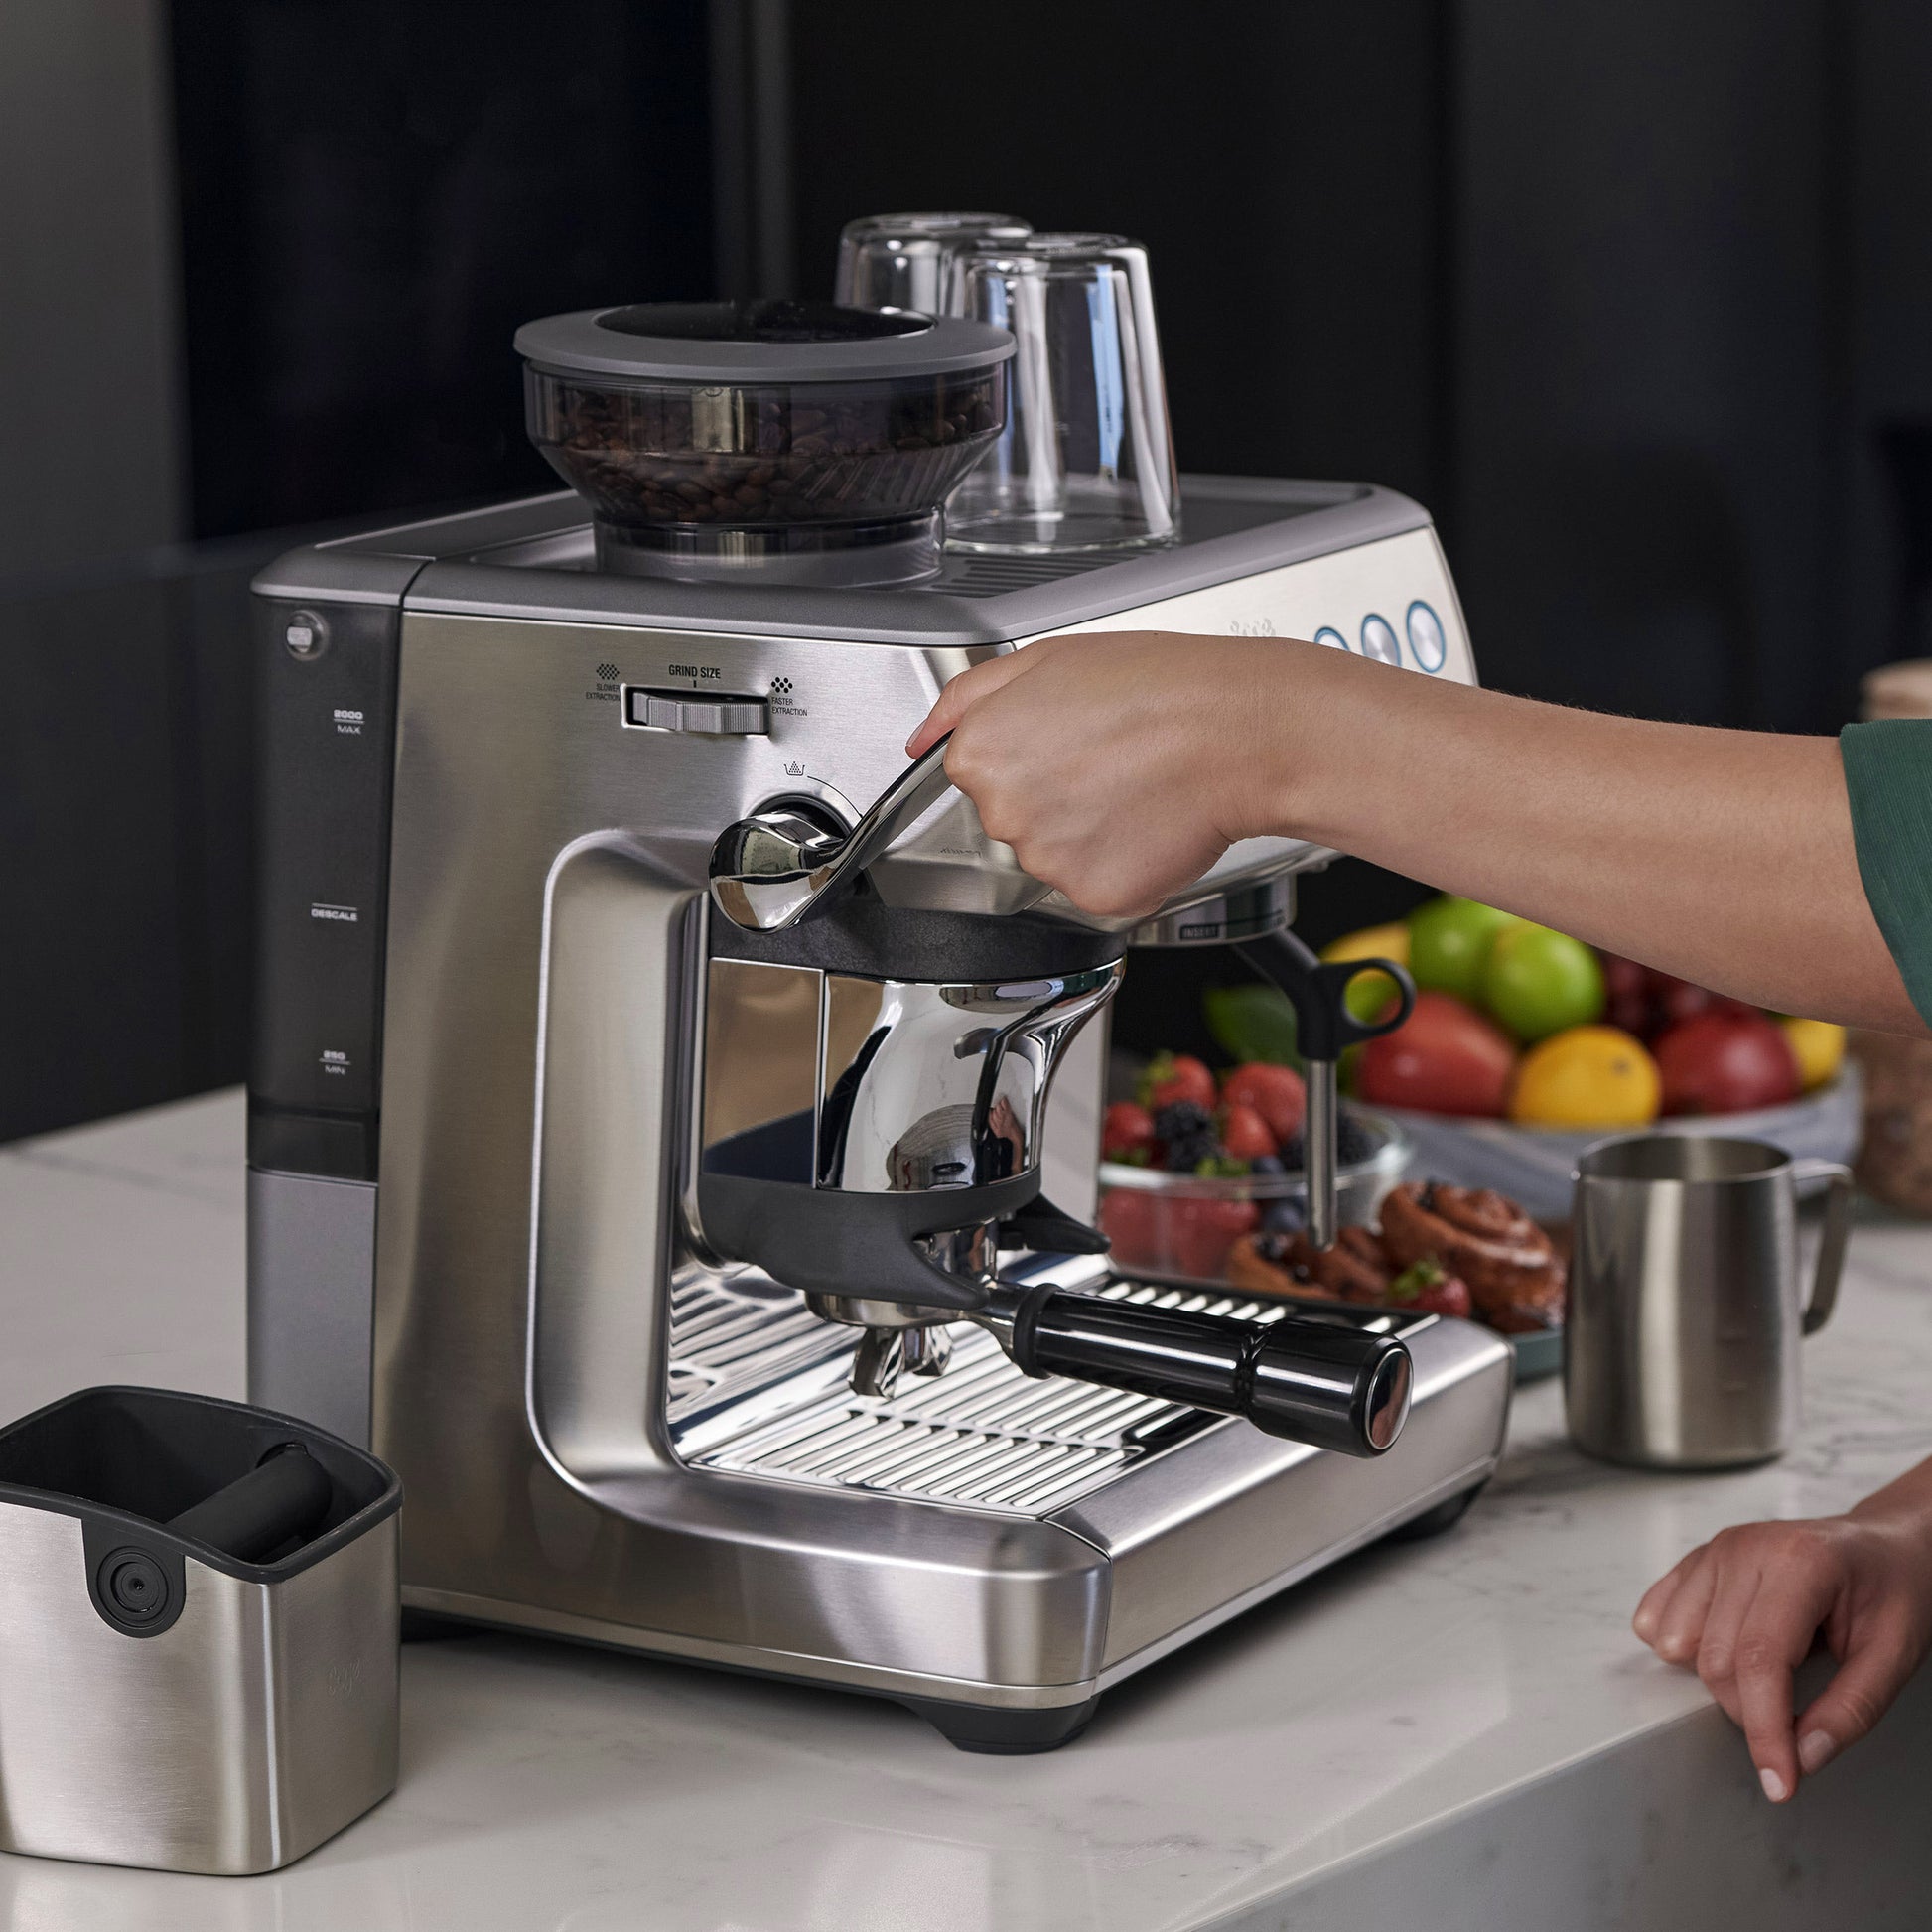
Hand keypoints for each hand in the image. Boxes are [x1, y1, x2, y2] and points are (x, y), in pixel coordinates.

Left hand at [906, 632, 1305, 919]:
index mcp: (982, 754)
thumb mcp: (1047, 659)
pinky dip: (1124, 863)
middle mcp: (1003, 815)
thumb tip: (921, 737)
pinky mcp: (1094, 896)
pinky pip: (1097, 887)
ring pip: (1055, 856)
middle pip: (1014, 819)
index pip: (980, 773)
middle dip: (1056, 795)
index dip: (1033, 754)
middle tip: (1112, 760)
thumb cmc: (1158, 688)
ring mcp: (1047, 862)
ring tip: (1136, 786)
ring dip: (1089, 832)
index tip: (1072, 741)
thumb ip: (967, 698)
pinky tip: (1150, 822)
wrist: (1236, 731)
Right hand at [1632, 1511, 1931, 1802]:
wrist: (1884, 1544)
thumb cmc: (1894, 1591)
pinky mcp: (1699, 1558)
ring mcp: (1715, 1549)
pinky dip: (1678, 1648)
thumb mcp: (1895, 1655)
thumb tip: (1803, 1757)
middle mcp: (1745, 1548)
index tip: (1778, 1782)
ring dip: (1717, 1682)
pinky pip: (1660, 1614)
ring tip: (1769, 1676)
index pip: (1760, 1660)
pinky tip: (1714, 1651)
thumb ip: (1850, 1710)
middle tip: (1795, 1724)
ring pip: (1681, 1643)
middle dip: (1750, 1713)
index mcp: (1800, 1563)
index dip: (1765, 1730)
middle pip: (1716, 1659)